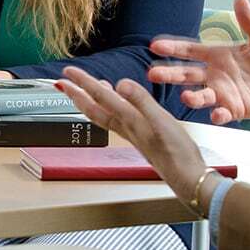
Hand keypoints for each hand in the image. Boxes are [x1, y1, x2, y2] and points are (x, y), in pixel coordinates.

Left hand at [56, 67, 207, 200]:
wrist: (186, 177)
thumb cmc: (177, 152)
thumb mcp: (161, 121)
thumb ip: (141, 101)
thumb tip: (121, 83)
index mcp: (128, 119)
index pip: (100, 96)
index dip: (83, 82)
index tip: (68, 72)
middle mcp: (126, 126)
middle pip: (93, 108)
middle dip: (77, 94)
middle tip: (62, 83)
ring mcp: (132, 133)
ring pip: (103, 114)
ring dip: (90, 101)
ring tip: (84, 90)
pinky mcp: (141, 138)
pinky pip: (117, 120)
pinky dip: (111, 108)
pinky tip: (118, 105)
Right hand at [146, 0, 249, 123]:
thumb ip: (248, 22)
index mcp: (217, 56)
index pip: (190, 51)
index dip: (173, 48)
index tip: (155, 45)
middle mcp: (214, 75)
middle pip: (187, 74)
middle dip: (169, 74)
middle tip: (152, 73)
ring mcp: (222, 93)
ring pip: (200, 95)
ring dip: (192, 97)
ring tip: (185, 96)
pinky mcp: (234, 109)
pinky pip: (223, 113)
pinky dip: (218, 114)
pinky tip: (216, 114)